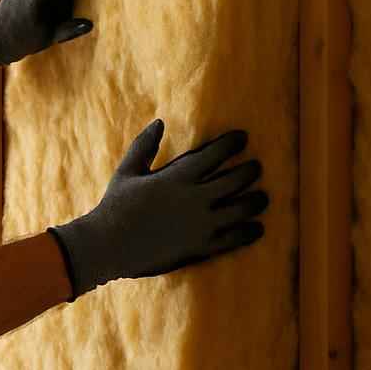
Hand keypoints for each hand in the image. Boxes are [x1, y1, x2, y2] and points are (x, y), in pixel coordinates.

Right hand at [47, 120, 268, 299]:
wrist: (108, 246)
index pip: (215, 154)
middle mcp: (195, 199)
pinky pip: (235, 239)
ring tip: (262, 197)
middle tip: (256, 167)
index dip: (233, 143)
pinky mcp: (202, 247)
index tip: (243, 138)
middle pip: (236, 180)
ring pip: (242, 209)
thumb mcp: (128, 171)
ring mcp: (201, 225)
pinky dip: (250, 232)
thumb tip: (159, 122)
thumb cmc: (115, 206)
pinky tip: (257, 228)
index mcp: (177, 177)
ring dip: (257, 201)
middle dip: (251, 170)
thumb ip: (144, 145)